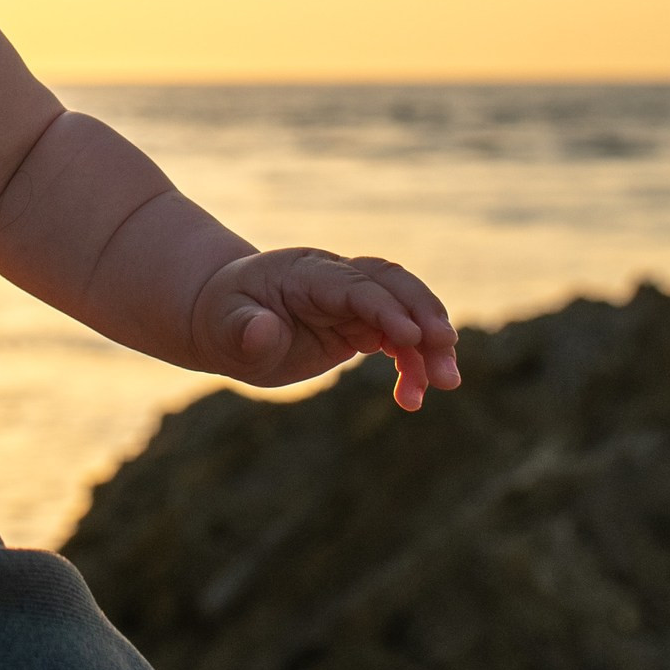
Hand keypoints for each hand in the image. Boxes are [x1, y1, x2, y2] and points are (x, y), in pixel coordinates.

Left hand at [191, 248, 460, 408]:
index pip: (353, 283)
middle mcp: (334, 277)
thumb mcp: (224, 328)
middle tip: (445, 356)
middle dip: (424, 316)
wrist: (227, 319)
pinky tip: (412, 397)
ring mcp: (352, 298)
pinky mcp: (362, 323)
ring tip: (442, 385)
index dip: (383, 307)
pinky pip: (402, 338)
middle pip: (392, 284)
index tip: (412, 337)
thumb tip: (263, 331)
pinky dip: (415, 363)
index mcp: (302, 272)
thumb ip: (244, 330)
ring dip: (431, 344)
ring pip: (407, 309)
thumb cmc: (224, 320)